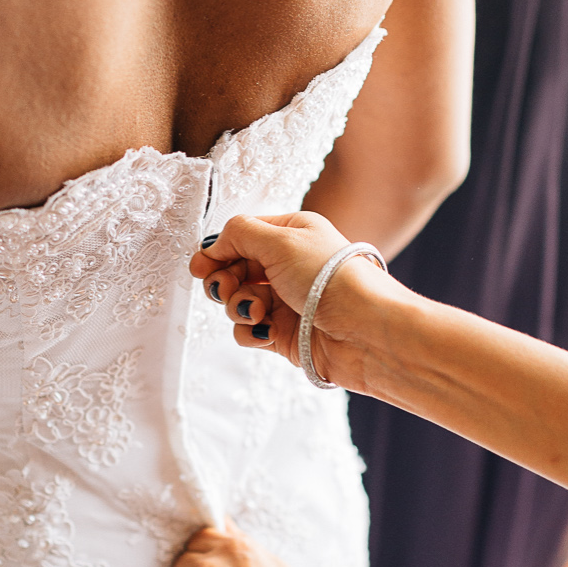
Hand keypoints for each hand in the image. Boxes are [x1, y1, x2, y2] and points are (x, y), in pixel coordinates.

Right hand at [188, 211, 400, 393]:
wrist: (366, 331)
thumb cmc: (332, 280)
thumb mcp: (280, 240)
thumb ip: (238, 233)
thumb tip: (213, 244)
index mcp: (291, 235)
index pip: (241, 237)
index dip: (218, 250)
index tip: (201, 265)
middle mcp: (288, 266)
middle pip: (234, 270)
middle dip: (224, 280)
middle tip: (225, 288)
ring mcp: (285, 301)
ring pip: (237, 302)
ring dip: (238, 306)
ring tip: (258, 311)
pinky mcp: (283, 333)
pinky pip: (247, 331)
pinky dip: (250, 331)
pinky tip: (266, 330)